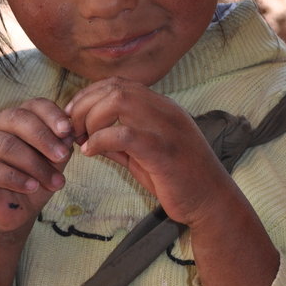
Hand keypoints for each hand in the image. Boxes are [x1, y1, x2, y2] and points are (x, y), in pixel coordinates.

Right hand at [0, 97, 73, 231]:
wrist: (11, 213)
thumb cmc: (33, 183)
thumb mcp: (52, 165)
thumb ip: (59, 149)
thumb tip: (67, 137)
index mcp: (18, 119)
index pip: (33, 105)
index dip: (51, 114)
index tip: (67, 130)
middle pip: (17, 119)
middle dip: (43, 137)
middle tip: (62, 156)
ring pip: (6, 145)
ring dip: (34, 164)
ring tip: (53, 182)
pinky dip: (15, 178)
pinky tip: (32, 187)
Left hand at [65, 78, 232, 225]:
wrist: (212, 202)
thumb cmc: (179, 180)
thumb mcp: (145, 156)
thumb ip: (120, 144)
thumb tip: (91, 139)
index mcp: (161, 107)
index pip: (119, 84)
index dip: (90, 95)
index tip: (73, 115)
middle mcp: (164, 110)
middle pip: (114, 88)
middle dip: (84, 106)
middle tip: (73, 131)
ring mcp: (165, 128)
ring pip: (118, 101)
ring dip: (91, 119)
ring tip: (83, 141)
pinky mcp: (162, 150)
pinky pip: (124, 134)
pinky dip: (100, 140)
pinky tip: (91, 153)